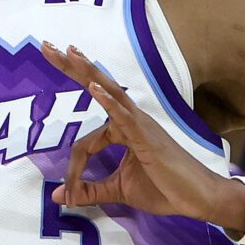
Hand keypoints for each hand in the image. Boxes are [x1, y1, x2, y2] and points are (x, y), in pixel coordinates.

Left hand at [39, 42, 244, 230]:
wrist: (198, 198)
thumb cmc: (166, 189)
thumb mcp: (119, 191)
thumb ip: (90, 191)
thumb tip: (59, 197)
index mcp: (123, 130)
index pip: (85, 142)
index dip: (74, 171)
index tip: (70, 195)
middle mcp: (131, 120)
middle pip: (97, 87)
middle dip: (71, 67)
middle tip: (47, 45)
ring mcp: (140, 125)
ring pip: (110, 92)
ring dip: (87, 71)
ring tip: (68, 51)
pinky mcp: (147, 136)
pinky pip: (125, 116)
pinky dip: (109, 101)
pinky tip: (93, 88)